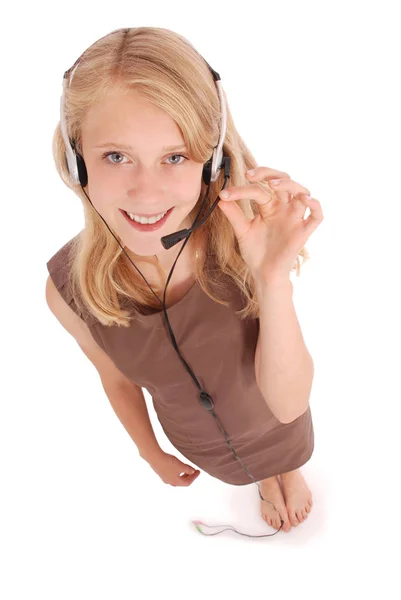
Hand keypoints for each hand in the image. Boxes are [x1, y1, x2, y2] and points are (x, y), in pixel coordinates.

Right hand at [148, 451, 200, 486]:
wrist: (155, 457)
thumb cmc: (168, 462)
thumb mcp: (181, 466)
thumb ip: (188, 469)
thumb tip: (192, 471)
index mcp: (175, 482)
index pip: (187, 482)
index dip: (194, 477)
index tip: (198, 471)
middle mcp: (169, 482)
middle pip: (181, 482)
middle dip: (188, 476)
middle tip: (193, 470)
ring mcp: (164, 477)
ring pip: (176, 478)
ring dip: (182, 474)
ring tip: (186, 467)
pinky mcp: (160, 472)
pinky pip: (171, 474)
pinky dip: (176, 471)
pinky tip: (176, 465)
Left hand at [217, 166, 323, 284]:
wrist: (264, 274)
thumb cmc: (256, 252)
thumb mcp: (242, 231)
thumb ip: (234, 215)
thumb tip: (221, 198)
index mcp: (269, 206)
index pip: (259, 189)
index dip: (242, 189)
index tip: (225, 194)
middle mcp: (284, 208)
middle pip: (284, 180)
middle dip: (268, 173)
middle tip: (250, 175)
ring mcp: (295, 218)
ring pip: (302, 192)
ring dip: (289, 184)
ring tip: (273, 184)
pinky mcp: (303, 232)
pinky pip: (317, 216)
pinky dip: (315, 205)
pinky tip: (305, 199)